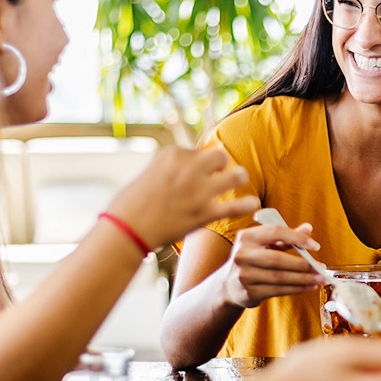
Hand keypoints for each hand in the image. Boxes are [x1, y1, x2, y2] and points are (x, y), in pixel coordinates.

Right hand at [105, 146, 259, 249]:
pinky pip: (235, 207)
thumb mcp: (150, 174)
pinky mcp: (204, 214)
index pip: (199, 151)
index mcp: (173, 154)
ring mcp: (199, 191)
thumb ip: (172, 168)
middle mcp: (189, 168)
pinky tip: (253, 204)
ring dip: (238, 178)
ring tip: (238, 181)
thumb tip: (192, 163)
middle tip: (219, 174)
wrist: (127, 229)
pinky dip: (246, 205)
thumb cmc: (132, 204)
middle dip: (222, 164)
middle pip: (221, 156)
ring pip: (235, 176)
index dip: (200, 162)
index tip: (196, 172)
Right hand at [217, 222, 323, 308]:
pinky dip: (296, 289)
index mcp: (247, 236)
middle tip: (320, 267)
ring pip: (280, 277)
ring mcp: (244, 275)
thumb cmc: (253, 259)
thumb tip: (308, 228)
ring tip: (319, 279)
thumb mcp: (266, 244)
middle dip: (303, 264)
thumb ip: (286, 236)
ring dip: (303, 279)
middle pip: (278, 258)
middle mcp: (242, 254)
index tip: (315, 246)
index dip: (298, 238)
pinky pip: (278, 290)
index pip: (275, 232)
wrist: (228, 285)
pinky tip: (308, 286)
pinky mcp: (248, 292)